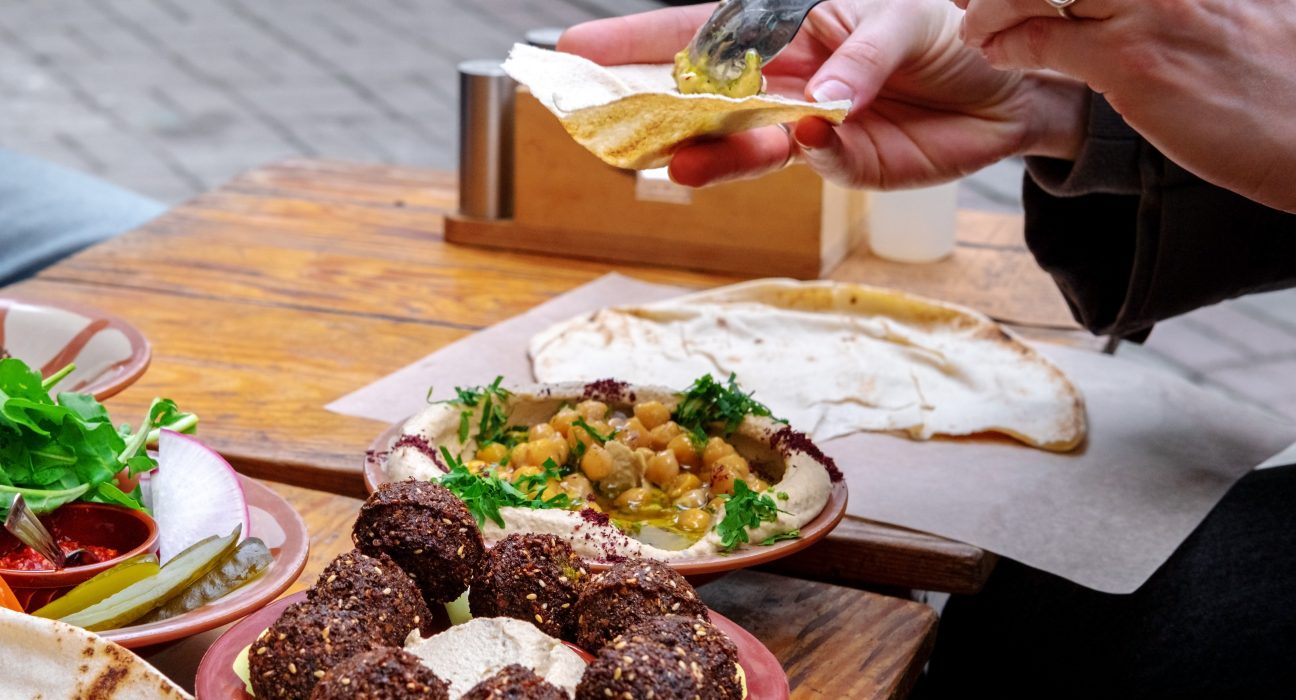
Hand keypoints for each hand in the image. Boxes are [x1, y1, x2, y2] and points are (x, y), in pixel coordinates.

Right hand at [558, 0, 1087, 187]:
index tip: (577, 50)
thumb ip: (859, 61)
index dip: (639, 40)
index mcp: (792, 20)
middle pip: (704, 90)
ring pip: (739, 137)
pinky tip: (794, 141)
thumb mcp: (908, 25)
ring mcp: (807, 120)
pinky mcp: (840, 162)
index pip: (705, 28)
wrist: (1014, 89)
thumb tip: (817, 109)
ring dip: (706, 152)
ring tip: (672, 165)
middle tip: (599, 123)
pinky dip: (795, 154)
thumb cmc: (957, 31)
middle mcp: (787, 72)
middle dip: (650, 104)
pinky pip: (805, 160)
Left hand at [957, 0, 1295, 211]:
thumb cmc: (1276, 79)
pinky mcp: (1134, 61)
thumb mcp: (1231, 15)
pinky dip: (1006, 44)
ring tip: (975, 24)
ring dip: (992, 4)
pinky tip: (998, 52)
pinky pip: (1042, 39)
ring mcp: (1151, 8)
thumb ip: (1173, 2)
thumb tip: (1111, 9)